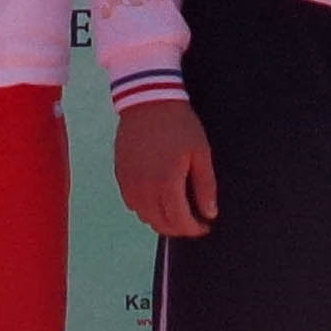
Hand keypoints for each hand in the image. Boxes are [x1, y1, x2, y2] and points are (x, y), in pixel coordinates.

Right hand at [115, 99, 218, 236]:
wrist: (148, 102)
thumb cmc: (179, 126)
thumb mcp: (201, 153)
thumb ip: (205, 186)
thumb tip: (210, 213)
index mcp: (167, 183)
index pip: (179, 221)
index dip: (194, 229)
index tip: (204, 226)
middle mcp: (144, 188)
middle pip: (161, 224)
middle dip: (180, 228)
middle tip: (193, 221)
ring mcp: (129, 183)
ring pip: (145, 216)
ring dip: (162, 220)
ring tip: (177, 210)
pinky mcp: (120, 175)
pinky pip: (132, 203)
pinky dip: (146, 208)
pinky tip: (157, 199)